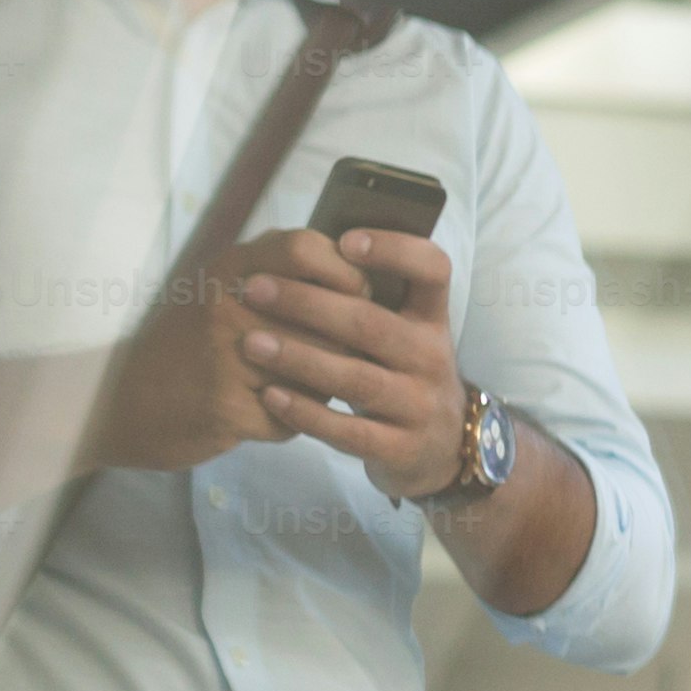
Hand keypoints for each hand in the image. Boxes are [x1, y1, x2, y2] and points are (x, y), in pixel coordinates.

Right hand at [82, 224, 343, 474]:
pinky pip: (292, 417)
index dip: (346, 274)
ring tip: (302, 390)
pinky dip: (288, 423)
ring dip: (321, 388)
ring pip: (318, 371)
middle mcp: (227, 303)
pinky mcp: (226, 406)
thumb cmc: (188, 348)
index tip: (359, 297)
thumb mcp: (224, 292)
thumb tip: (359, 270)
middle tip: (343, 357)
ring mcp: (225, 355)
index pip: (307, 248)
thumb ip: (280, 275)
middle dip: (346, 344)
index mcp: (229, 268)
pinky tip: (266, 417)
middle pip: (325, 318)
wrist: (120, 406)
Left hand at [233, 228, 471, 502]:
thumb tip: (313, 247)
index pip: (433, 269)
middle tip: (254, 289)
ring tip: (249, 343)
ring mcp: (419, 405)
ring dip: (299, 358)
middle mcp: (432, 357)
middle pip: (372, 324)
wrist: (441, 447)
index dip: (395, 250)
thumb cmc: (402, 373)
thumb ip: (372, 300)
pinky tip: (270, 395)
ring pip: (356, 379)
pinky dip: (306, 413)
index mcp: (432, 318)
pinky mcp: (401, 448)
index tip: (345, 242)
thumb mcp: (405, 332)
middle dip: (308, 304)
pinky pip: (348, 431)